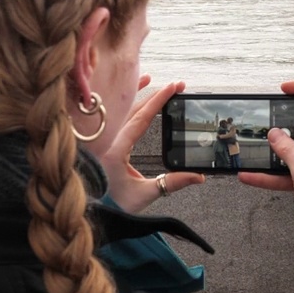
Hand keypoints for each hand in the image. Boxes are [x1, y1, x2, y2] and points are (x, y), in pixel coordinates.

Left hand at [94, 75, 204, 212]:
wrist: (96, 210)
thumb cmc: (115, 204)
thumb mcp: (145, 194)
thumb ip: (171, 183)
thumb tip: (197, 176)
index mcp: (116, 150)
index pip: (140, 118)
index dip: (157, 101)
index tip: (173, 88)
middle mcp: (110, 140)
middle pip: (135, 110)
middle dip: (157, 95)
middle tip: (178, 86)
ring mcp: (109, 139)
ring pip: (127, 110)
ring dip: (144, 95)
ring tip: (160, 83)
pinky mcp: (111, 141)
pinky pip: (121, 116)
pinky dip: (131, 102)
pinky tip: (141, 91)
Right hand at [240, 80, 293, 254]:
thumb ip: (288, 152)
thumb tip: (274, 133)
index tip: (284, 88)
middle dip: (283, 124)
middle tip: (263, 121)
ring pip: (293, 148)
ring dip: (274, 152)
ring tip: (252, 149)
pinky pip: (288, 169)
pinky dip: (272, 173)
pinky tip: (250, 176)